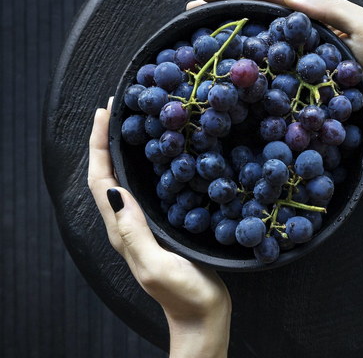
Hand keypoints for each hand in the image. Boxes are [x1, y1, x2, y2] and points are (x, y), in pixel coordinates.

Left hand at [87, 98, 230, 357]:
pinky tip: (161, 155)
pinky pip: (145, 189)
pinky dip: (145, 166)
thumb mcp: (156, 265)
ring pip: (125, 180)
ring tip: (134, 123)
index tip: (105, 114)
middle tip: (117, 108)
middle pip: (107, 174)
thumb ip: (133, 232)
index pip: (100, 180)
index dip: (99, 146)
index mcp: (122, 230)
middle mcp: (127, 224)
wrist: (202, 314)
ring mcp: (144, 225)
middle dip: (106, 140)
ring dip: (122, 150)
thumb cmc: (183, 293)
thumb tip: (114, 189)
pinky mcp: (161, 225)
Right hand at [186, 0, 362, 135]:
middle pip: (259, 8)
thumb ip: (330, 10)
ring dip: (232, 31)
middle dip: (225, 6)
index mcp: (318, 7)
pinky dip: (250, 61)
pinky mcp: (304, 74)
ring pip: (262, 34)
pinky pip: (272, 63)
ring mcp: (303, 50)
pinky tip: (235, 68)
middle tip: (192, 14)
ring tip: (203, 37)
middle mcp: (306, 25)